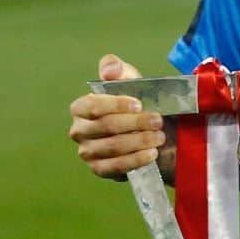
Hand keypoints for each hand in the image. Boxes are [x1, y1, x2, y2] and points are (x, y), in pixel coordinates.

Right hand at [68, 54, 165, 178]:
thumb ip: (117, 69)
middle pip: (106, 127)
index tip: (139, 105)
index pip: (92, 106)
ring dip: (140, 142)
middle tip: (158, 121)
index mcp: (81, 108)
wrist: (149, 133)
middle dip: (136, 124)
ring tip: (160, 137)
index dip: (116, 105)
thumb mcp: (129, 82)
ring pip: (113, 147)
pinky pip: (115, 167)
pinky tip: (152, 154)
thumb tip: (109, 69)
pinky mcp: (100, 169)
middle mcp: (79, 131)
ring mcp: (88, 152)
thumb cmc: (135, 105)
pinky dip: (136, 160)